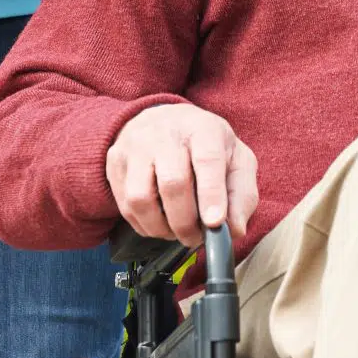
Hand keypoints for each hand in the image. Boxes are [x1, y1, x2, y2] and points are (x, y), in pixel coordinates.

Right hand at [106, 103, 258, 246]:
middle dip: (186, 222)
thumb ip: (242, 195)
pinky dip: (144, 225)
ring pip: (141, 198)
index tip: (214, 224)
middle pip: (172, 183)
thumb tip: (235, 229)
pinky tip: (159, 222)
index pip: (207, 160)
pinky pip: (125, 206)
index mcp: (202, 129)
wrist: (163, 120)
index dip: (211, 195)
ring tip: (176, 231)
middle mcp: (165, 133)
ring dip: (161, 227)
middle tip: (196, 237)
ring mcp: (135, 147)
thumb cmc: (204, 145)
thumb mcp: (236, 160)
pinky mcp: (115, 163)